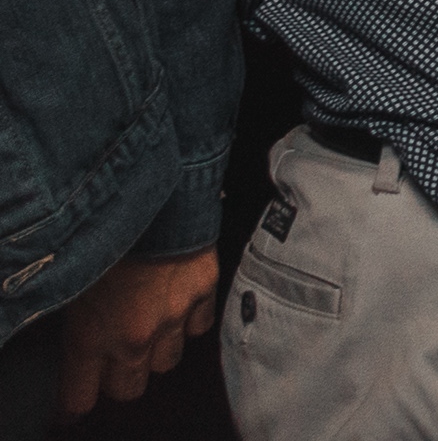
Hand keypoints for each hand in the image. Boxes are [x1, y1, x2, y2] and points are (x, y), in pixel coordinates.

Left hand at [59, 249, 219, 416]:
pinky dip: (189, 322)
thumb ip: (76, 322)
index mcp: (91, 339)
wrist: (155, 195)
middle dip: (117, 380)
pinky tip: (178, 306)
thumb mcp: (70, 283)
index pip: (79, 399)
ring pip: (166, 362)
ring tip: (147, 330)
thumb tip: (77, 339)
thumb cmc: (103, 233)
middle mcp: (134, 338)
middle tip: (111, 363)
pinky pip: (199, 327)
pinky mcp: (203, 293)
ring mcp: (173, 317)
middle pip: (128, 389)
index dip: (74, 404)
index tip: (73, 405)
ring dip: (155, 352)